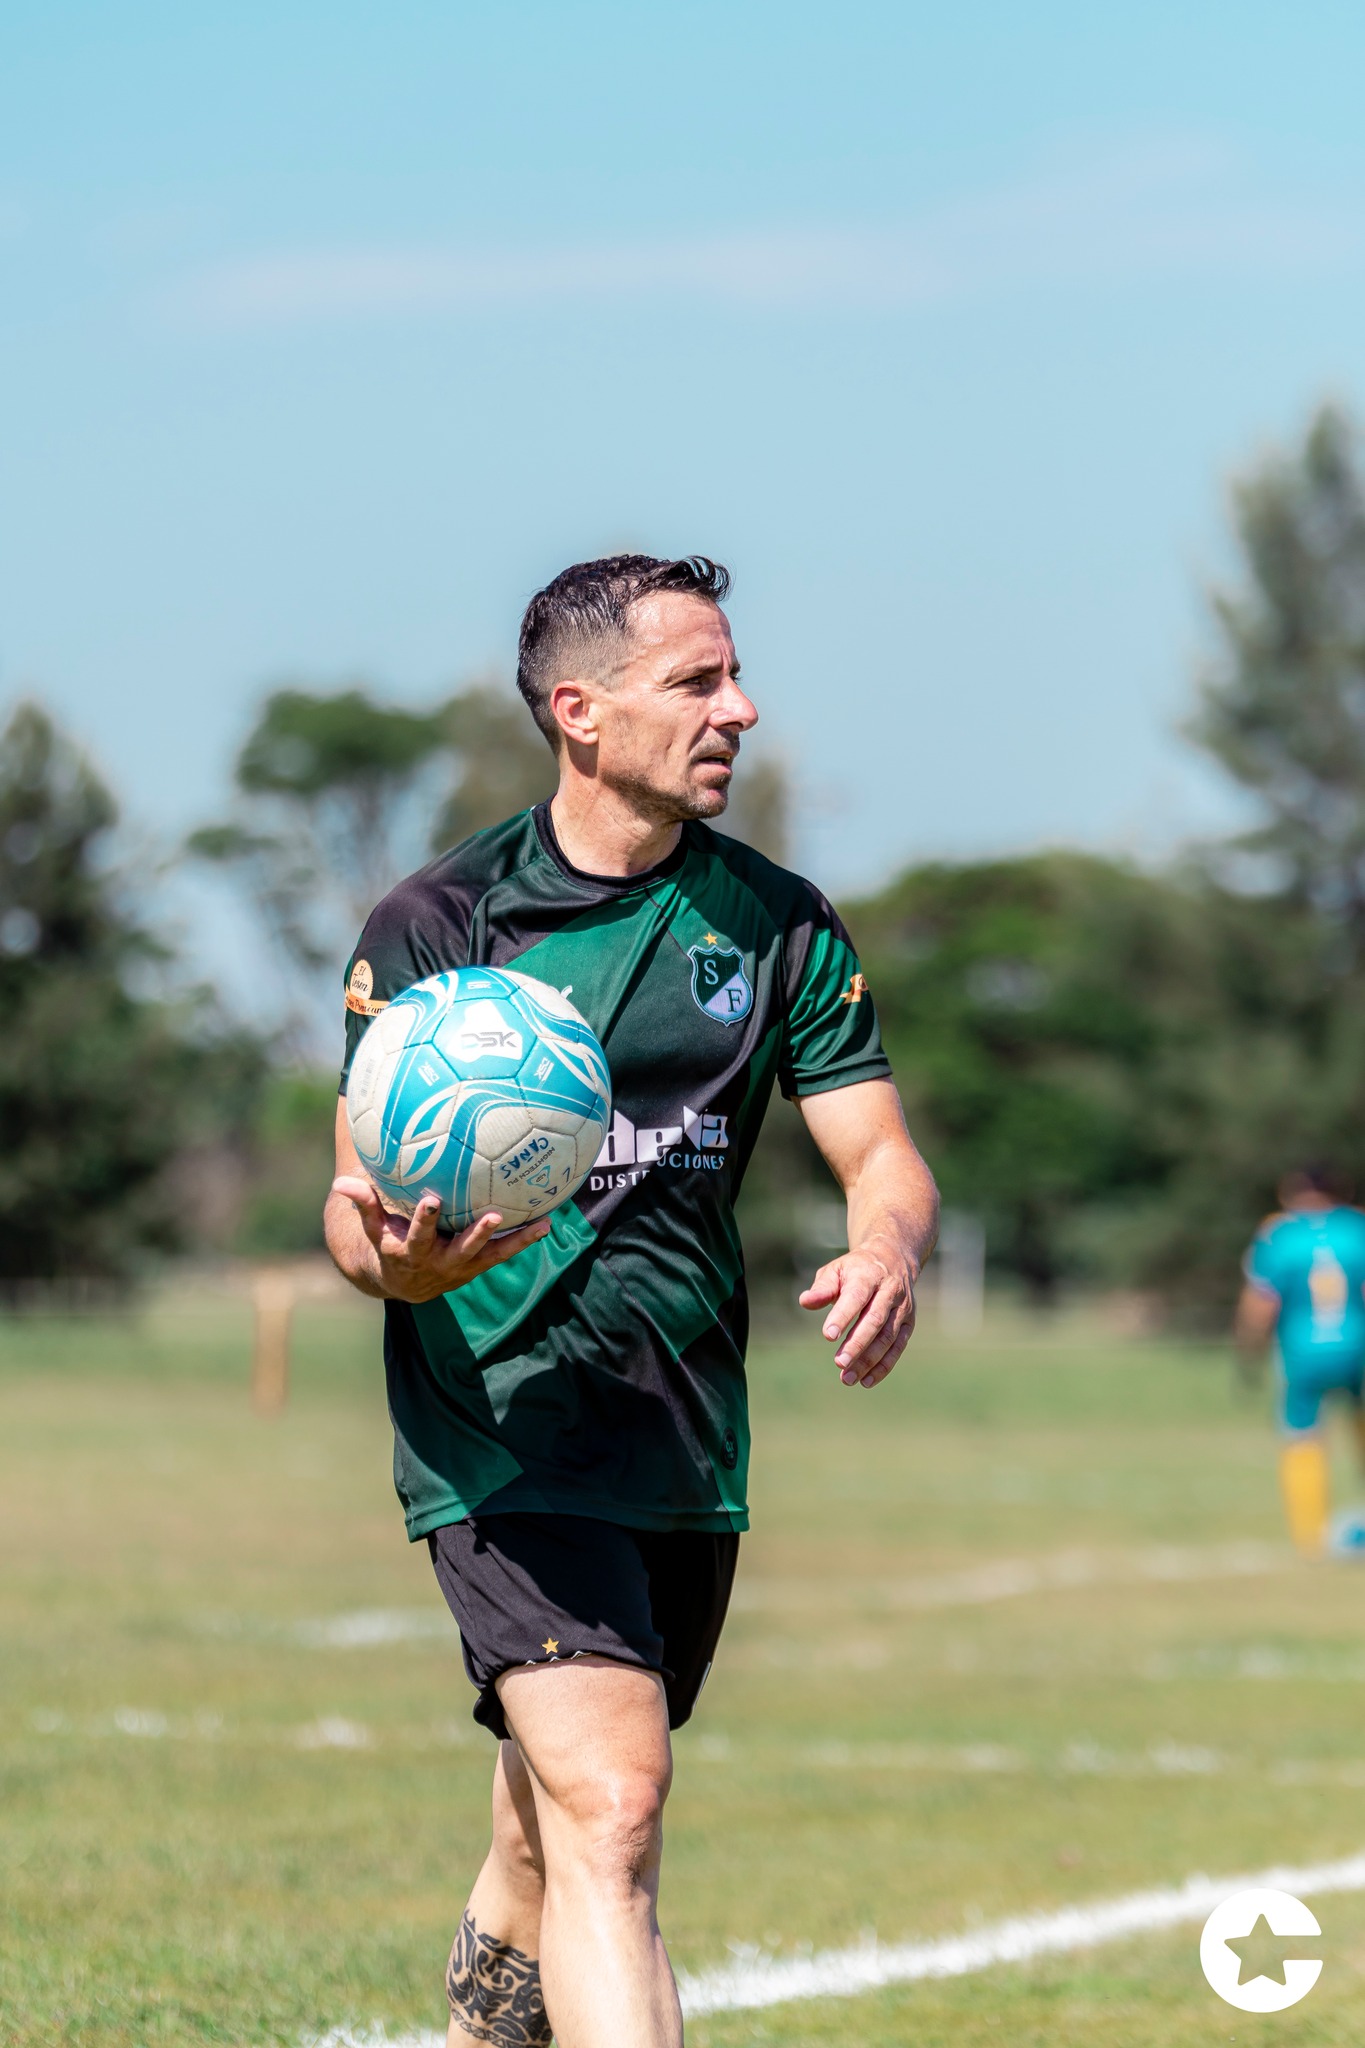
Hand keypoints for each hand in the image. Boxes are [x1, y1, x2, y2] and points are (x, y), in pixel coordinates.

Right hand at [330, 1178, 550, 1302]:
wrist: (407, 1283)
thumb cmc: (388, 1244)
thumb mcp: (374, 1228)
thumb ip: (363, 1205)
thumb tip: (339, 1183)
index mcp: (412, 1252)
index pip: (418, 1235)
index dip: (424, 1220)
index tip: (431, 1199)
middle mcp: (441, 1263)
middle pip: (461, 1250)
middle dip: (475, 1234)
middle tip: (493, 1215)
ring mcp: (463, 1267)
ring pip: (491, 1255)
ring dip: (514, 1241)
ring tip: (539, 1225)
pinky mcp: (479, 1266)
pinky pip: (504, 1252)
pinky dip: (525, 1239)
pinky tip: (547, 1222)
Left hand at [799, 1235, 915, 1387]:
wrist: (894, 1259)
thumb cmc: (856, 1269)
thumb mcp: (836, 1270)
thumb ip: (822, 1288)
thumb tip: (805, 1301)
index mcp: (868, 1275)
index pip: (856, 1297)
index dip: (842, 1316)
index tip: (828, 1336)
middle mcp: (889, 1291)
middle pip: (875, 1320)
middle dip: (857, 1344)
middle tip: (839, 1363)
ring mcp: (902, 1308)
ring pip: (888, 1337)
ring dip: (868, 1360)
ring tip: (847, 1378)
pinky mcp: (909, 1323)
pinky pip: (898, 1347)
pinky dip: (883, 1366)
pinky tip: (866, 1381)